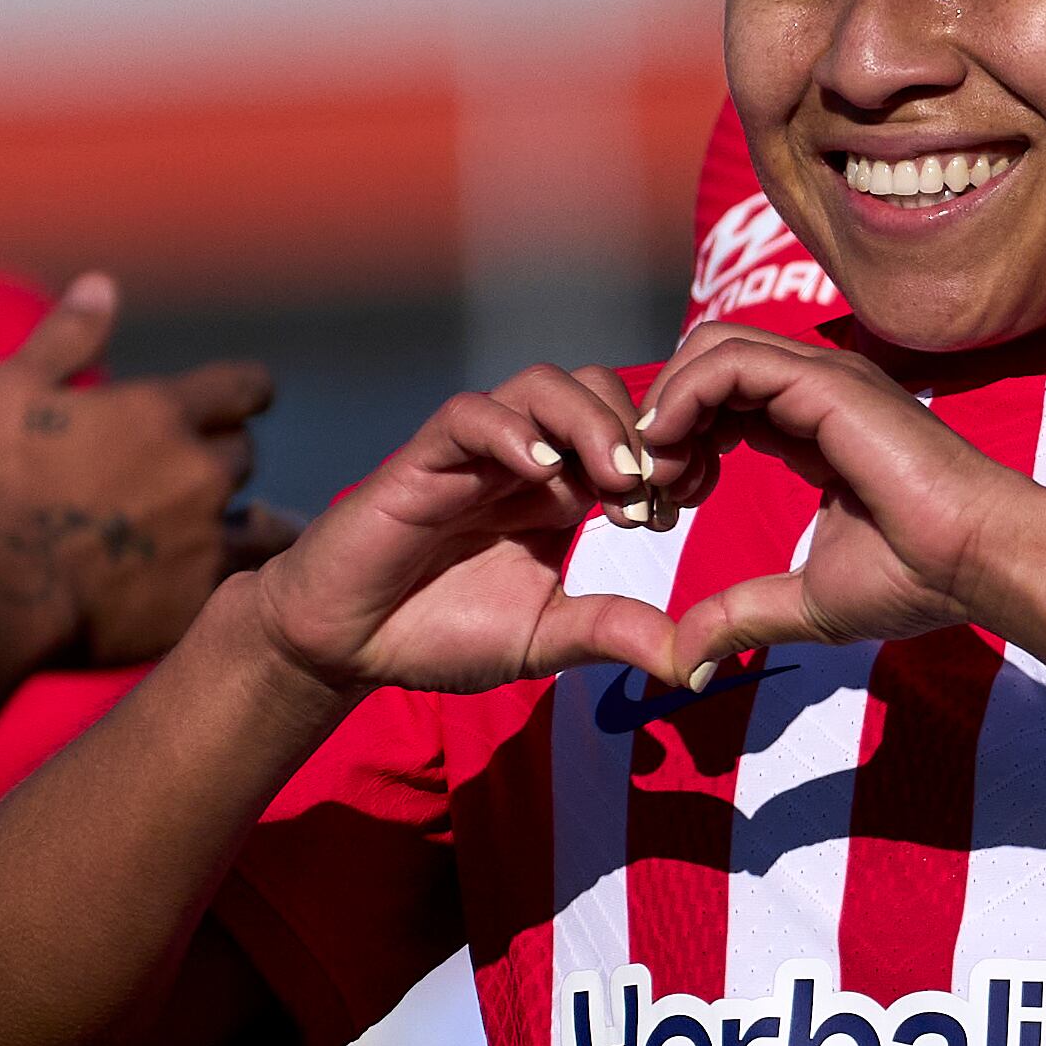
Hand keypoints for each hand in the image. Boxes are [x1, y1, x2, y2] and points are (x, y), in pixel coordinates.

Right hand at [0, 274, 272, 662]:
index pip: (244, 387)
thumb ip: (67, 338)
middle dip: (220, 456)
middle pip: (243, 453)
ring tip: (239, 524)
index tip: (244, 400)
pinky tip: (223, 578)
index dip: (245, 392)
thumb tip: (103, 285)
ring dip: (251, 517)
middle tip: (193, 471)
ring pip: (264, 520)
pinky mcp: (199, 596)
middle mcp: (199, 470)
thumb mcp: (9, 392)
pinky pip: (245, 579)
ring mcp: (206, 537)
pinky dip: (237, 572)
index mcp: (161, 413)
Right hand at [249, 363, 679, 694]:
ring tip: (613, 481)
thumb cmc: (443, 632)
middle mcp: (524, 458)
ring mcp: (474, 452)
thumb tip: (697, 660)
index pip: (631, 432)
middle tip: (652, 493)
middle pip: (596, 389)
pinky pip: (470, 414)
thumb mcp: (547, 639)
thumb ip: (613, 634)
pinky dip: (510, 431)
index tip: (686, 502)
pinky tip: (541, 474)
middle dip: (638, 431)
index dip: (668, 454)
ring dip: (590, 422)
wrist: (349, 645)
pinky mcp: (423, 459)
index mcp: (562, 491)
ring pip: (541, 385)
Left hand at [635, 325, 1039, 676]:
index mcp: (812, 426)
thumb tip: (686, 661)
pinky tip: (670, 453)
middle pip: (706, 360)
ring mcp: (824, 378)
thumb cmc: (920, 578)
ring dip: (664, 406)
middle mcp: (817, 390)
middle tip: (646, 490)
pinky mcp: (828, 383)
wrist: (982, 562)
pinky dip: (683, 398)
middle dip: (660, 418)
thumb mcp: (806, 602)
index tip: (662, 508)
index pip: (721, 398)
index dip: (677, 442)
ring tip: (656, 476)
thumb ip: (742, 616)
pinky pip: (730, 362)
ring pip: (711, 348)